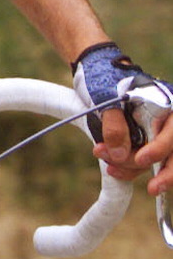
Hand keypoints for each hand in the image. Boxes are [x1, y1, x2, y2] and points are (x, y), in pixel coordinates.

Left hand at [72, 41, 172, 183]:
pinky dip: (130, 167)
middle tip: (153, 189)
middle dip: (165, 173)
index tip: (141, 158)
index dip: (159, 149)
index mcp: (166, 105)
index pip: (172, 134)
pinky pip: (144, 160)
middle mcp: (166, 121)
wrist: (94, 69)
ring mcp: (156, 132)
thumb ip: (115, 125)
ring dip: (135, 167)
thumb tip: (122, 155)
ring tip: (110, 167)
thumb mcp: (107, 96)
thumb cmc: (104, 78)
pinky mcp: (143, 141)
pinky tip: (114, 169)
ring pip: (157, 160)